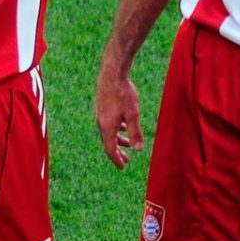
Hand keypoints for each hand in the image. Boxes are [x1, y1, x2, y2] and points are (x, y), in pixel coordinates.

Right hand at [94, 55, 145, 169]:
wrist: (112, 73)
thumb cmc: (123, 93)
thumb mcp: (133, 114)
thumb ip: (135, 132)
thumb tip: (138, 150)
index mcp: (107, 127)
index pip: (110, 149)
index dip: (117, 159)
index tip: (123, 167)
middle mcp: (101, 123)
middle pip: (108, 142)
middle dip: (117, 152)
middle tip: (126, 161)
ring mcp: (100, 114)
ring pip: (108, 133)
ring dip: (118, 141)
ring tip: (128, 145)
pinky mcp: (102, 107)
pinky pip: (108, 124)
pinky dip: (116, 130)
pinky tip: (123, 127)